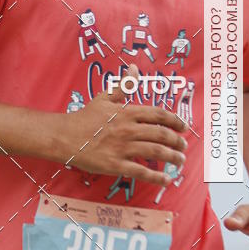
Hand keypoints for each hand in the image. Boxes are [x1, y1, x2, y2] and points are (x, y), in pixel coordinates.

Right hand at [60, 64, 188, 186]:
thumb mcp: (104, 98)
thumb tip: (134, 69)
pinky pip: (141, 172)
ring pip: (156, 152)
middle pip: (162, 134)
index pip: (159, 115)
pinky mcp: (115, 165)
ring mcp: (122, 148)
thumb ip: (123, 85)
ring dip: (173, 158)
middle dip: (178, 141)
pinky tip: (166, 180)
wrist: (64, 136)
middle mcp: (128, 129)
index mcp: (127, 112)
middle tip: (184, 147)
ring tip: (180, 161)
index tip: (184, 127)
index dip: (176, 121)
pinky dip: (157, 177)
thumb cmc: (84, 118)